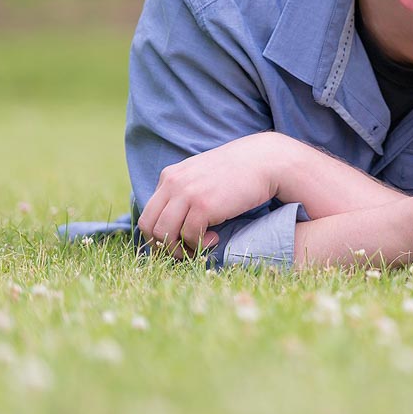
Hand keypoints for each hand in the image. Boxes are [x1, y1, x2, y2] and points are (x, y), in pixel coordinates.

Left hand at [138, 132, 291, 258]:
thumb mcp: (201, 175)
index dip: (157, 235)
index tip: (174, 244)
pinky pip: (189, 235)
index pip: (148, 213)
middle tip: (183, 252)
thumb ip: (184, 190)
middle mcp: (173, 183)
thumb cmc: (237, 171)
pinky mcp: (203, 205)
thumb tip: (174, 219)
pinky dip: (200, 244)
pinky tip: (216, 238)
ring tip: (199, 248)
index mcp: (170, 176)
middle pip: (149, 226)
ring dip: (179, 249)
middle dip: (162, 246)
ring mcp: (187, 194)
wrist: (264, 161)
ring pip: (164, 234)